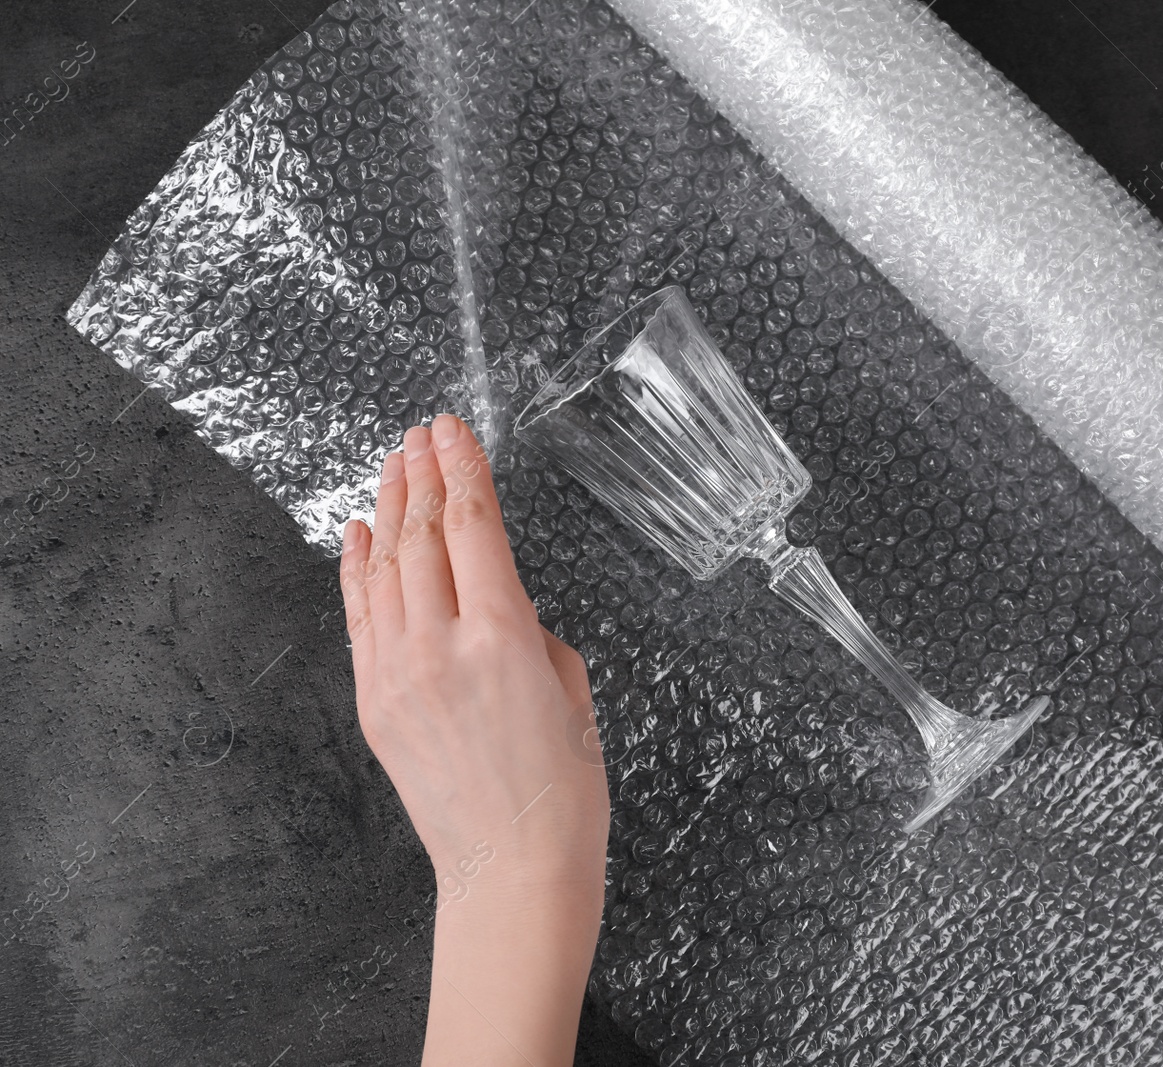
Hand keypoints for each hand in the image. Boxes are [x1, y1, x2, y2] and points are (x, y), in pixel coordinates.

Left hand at [339, 414, 608, 908]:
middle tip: (421, 434)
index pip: (474, 526)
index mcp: (503, 637)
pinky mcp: (374, 704)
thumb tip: (495, 602)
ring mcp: (397, 675)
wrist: (513, 869)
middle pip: (423, 536)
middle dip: (422, 475)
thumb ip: (529, 629)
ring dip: (390, 510)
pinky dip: (357, 569)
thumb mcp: (572, 688)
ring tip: (394, 466)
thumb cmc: (563, 790)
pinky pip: (359, 618)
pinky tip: (358, 532)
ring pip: (385, 569)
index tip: (453, 429)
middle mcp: (440, 647)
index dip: (463, 467)